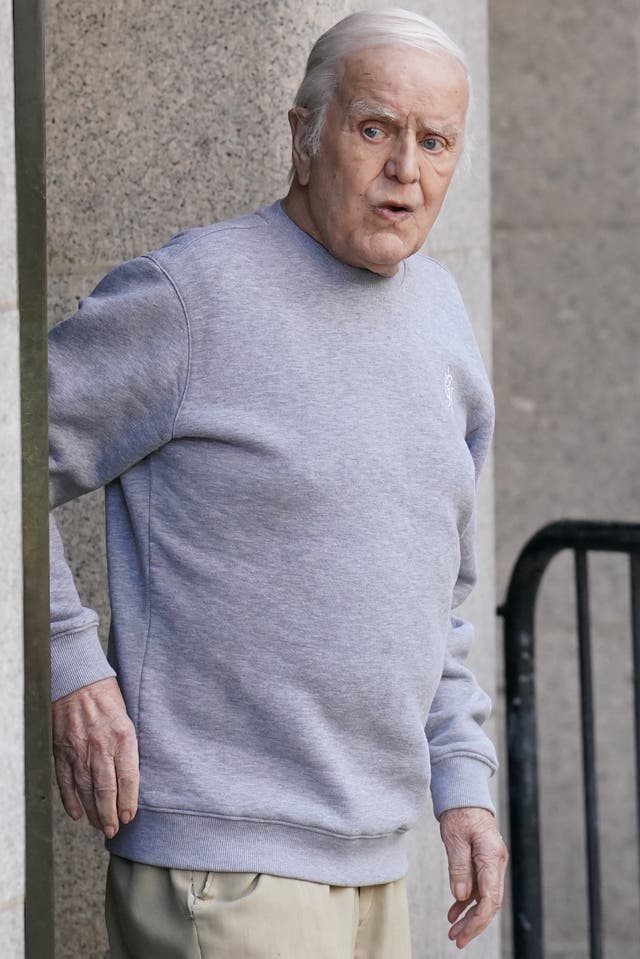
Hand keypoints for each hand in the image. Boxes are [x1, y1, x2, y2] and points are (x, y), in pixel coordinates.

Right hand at [52, 676, 138, 838]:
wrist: (78, 681)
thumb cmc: (108, 698)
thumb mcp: (129, 718)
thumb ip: (130, 746)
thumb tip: (134, 776)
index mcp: (123, 737)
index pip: (128, 777)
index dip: (128, 801)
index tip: (130, 817)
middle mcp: (100, 746)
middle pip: (105, 789)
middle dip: (110, 814)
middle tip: (113, 830)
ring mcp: (78, 750)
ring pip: (85, 789)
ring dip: (93, 811)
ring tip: (99, 825)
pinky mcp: (62, 751)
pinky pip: (66, 781)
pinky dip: (70, 800)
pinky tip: (77, 813)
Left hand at [439, 806, 507, 949]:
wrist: (465, 795)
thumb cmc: (460, 813)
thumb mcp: (455, 838)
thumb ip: (459, 867)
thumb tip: (460, 896)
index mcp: (492, 857)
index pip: (490, 898)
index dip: (477, 920)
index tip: (463, 933)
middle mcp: (496, 863)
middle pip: (490, 903)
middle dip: (475, 925)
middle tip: (457, 940)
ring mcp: (491, 864)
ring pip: (484, 899)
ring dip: (470, 917)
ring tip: (453, 931)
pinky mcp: (482, 863)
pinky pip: (477, 889)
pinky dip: (466, 903)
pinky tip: (454, 913)